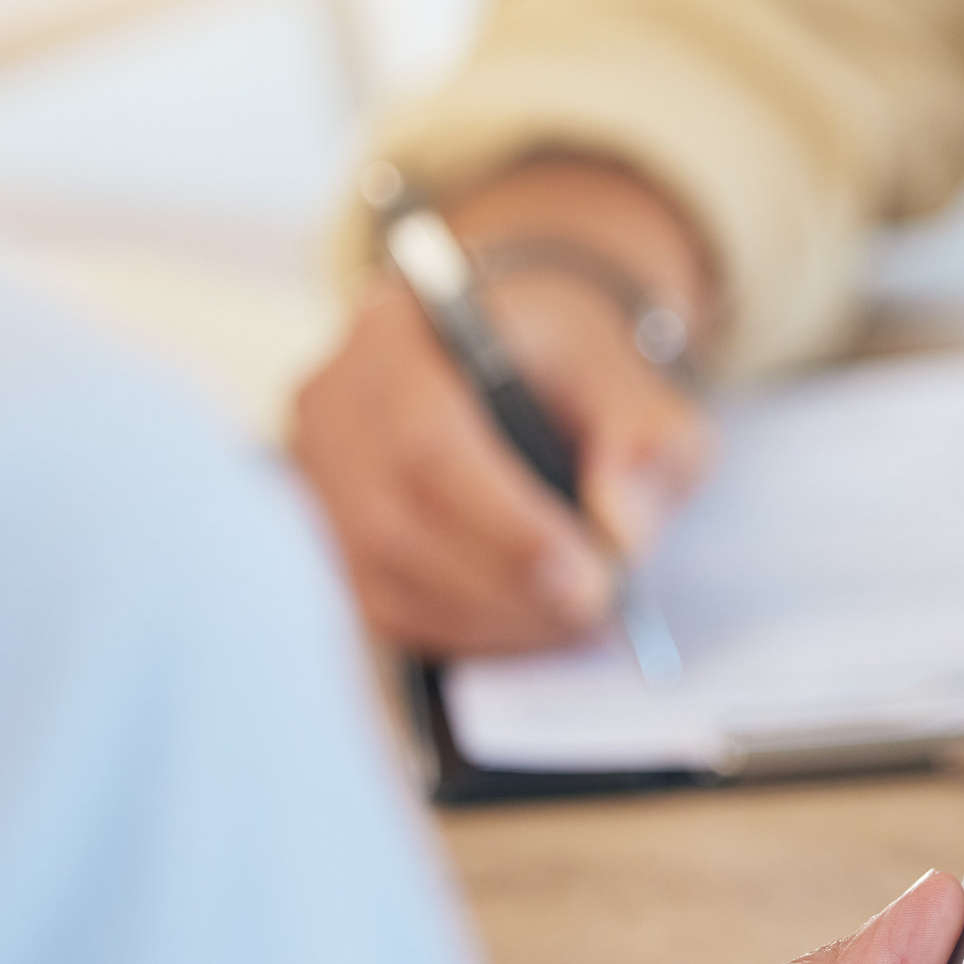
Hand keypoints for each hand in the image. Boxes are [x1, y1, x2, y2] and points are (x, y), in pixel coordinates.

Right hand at [291, 157, 715, 653]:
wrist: (520, 355)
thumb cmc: (568, 363)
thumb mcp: (632, 377)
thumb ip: (645, 439)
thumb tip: (621, 529)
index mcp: (399, 334)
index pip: (428, 445)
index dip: (507, 529)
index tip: (590, 579)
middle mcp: (334, 402)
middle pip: (395, 524)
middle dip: (508, 585)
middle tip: (595, 608)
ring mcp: (318, 474)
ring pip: (386, 581)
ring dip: (494, 618)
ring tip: (575, 614)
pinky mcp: (330, 535)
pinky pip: (386, 608)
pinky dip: (468, 629)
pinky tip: (531, 619)